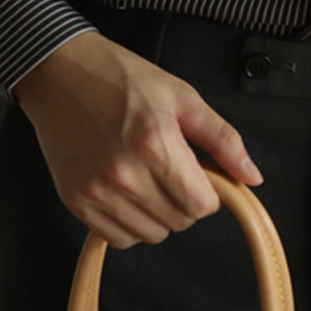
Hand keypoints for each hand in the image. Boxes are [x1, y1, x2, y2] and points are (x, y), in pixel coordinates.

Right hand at [12, 31, 261, 249]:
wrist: (60, 73)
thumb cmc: (120, 78)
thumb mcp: (182, 97)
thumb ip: (222, 139)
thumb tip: (251, 175)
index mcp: (156, 144)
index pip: (202, 206)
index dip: (208, 192)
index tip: (197, 174)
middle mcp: (125, 174)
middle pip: (179, 223)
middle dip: (184, 200)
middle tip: (169, 168)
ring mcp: (97, 191)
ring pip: (151, 235)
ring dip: (158, 213)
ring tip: (146, 176)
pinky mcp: (76, 200)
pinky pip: (118, 238)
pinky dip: (129, 222)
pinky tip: (125, 190)